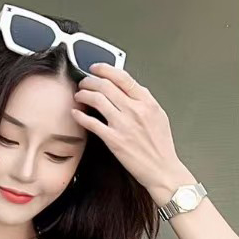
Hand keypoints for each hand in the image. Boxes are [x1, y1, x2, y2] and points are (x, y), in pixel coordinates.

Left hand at [70, 62, 191, 200]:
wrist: (162, 170)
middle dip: (90, 80)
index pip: (123, 77)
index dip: (105, 69)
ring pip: (97, 99)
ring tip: (79, 96)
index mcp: (147, 102)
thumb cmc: (161, 147)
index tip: (96, 68)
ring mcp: (124, 125)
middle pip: (106, 85)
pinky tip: (76, 113)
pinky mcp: (114, 140)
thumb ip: (144, 101)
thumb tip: (129, 89)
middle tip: (84, 82)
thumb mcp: (159, 116)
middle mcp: (135, 110)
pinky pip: (92, 123)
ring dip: (83, 94)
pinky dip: (80, 115)